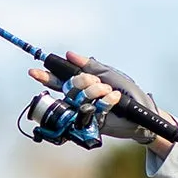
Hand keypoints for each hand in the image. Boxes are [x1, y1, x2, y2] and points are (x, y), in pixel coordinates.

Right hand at [28, 52, 158, 143]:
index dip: (47, 76)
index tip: (34, 71)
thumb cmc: (127, 92)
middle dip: (83, 82)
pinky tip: (114, 98)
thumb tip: (69, 54)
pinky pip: (93, 108)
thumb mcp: (109, 74)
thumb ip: (89, 65)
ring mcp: (85, 112)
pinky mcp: (92, 123)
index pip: (60, 80)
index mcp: (82, 86)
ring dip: (97, 91)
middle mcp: (80, 99)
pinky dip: (106, 100)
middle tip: (97, 82)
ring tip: (110, 91)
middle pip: (68, 88)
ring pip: (79, 98)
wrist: (142, 112)